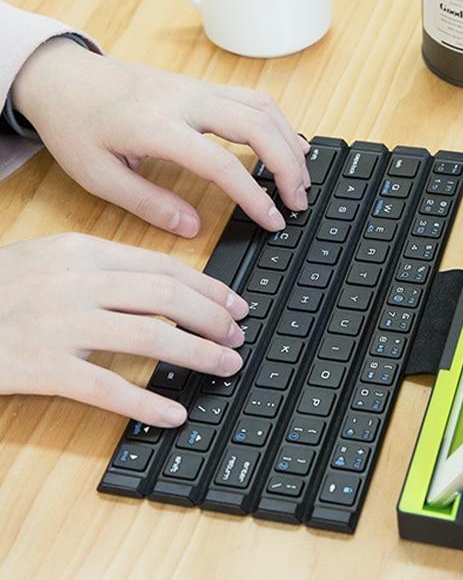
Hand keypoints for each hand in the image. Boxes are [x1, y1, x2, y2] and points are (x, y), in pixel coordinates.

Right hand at [0, 233, 248, 425]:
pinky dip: (147, 403)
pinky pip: (108, 389)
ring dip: (198, 354)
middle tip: (238, 335)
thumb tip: (167, 284)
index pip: (165, 268)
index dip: (209, 288)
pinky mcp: (43, 368)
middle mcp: (78, 282)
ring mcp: (61, 325)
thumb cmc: (1, 287)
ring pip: (151, 338)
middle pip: (167, 298)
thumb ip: (105, 266)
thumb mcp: (52, 258)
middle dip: (213, 318)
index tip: (235, 304)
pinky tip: (173, 413)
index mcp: (84, 250)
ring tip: (225, 366)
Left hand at [11, 37, 310, 236]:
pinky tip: (288, 144)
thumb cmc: (76, 126)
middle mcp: (185, 101)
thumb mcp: (97, 176)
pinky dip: (278, 122)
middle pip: (257, 126)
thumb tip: (193, 228)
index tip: (273, 220)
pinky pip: (253, 98)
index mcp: (156, 127)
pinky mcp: (203, 86)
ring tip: (301, 178)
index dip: (254, 196)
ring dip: (290, 141)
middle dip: (289, 166)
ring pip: (263, 106)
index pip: (222, 162)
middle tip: (300, 201)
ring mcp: (197, 89)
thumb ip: (147, 204)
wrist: (63, 77)